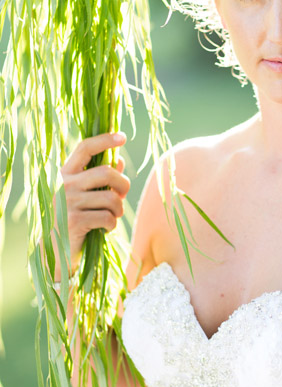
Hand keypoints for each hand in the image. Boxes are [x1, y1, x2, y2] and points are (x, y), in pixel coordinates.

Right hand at [57, 132, 130, 273]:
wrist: (54, 250)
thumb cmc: (72, 218)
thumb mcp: (84, 195)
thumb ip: (99, 178)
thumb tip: (119, 160)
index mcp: (64, 173)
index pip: (85, 148)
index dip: (104, 140)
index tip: (122, 136)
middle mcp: (64, 184)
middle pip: (107, 172)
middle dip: (123, 184)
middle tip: (122, 195)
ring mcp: (68, 202)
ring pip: (111, 198)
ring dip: (118, 209)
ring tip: (112, 216)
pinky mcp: (74, 221)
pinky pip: (108, 217)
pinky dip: (112, 224)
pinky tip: (105, 228)